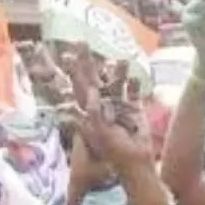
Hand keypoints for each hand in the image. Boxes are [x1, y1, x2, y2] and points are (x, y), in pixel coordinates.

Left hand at [65, 44, 152, 172]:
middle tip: (82, 42)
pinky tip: (135, 77)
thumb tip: (91, 93)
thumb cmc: (114, 151)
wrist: (137, 162)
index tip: (68, 55)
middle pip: (94, 78)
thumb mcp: (99, 133)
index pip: (79, 87)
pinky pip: (134, 93)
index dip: (74, 72)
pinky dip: (135, 85)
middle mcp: (102, 104)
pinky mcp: (135, 109)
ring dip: (117, 71)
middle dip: (88, 62)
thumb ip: (93, 113)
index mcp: (90, 110)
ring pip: (115, 83)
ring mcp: (119, 106)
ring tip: (121, 59)